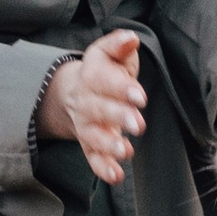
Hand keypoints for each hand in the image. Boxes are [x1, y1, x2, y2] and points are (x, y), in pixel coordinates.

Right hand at [38, 29, 146, 181]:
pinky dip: (102, 168)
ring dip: (109, 145)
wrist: (77, 91)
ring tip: (126, 151)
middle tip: (138, 124)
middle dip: (118, 117)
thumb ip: (120, 46)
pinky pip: (92, 158)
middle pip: (99, 109)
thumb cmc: (104, 70)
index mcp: (92, 75)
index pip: (104, 81)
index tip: (139, 96)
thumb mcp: (110, 53)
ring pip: (93, 136)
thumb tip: (131, 39)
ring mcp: (86, 125)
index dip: (121, 89)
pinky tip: (115, 176)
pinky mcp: (89, 144)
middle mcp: (86, 101)